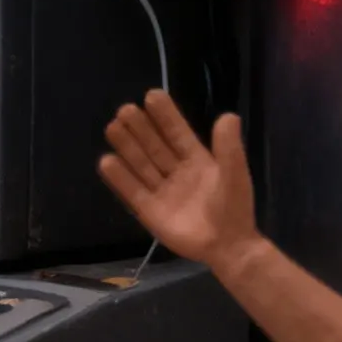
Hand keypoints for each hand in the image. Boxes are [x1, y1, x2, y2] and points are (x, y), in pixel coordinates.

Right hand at [98, 90, 260, 270]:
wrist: (228, 247)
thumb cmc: (235, 207)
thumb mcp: (235, 173)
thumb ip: (229, 147)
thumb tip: (228, 115)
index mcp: (197, 160)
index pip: (177, 133)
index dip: (166, 116)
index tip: (152, 95)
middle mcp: (176, 171)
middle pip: (154, 146)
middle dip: (140, 128)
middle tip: (125, 109)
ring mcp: (161, 190)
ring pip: (141, 164)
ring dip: (127, 146)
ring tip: (112, 127)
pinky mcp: (149, 211)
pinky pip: (132, 191)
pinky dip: (120, 178)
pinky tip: (106, 161)